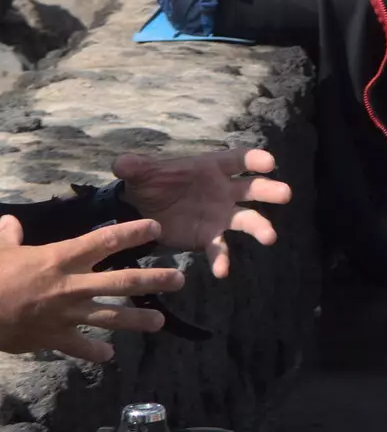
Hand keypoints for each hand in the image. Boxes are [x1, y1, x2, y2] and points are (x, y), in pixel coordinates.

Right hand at [0, 216, 182, 362]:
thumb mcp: (1, 251)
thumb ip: (11, 236)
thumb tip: (10, 221)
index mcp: (61, 259)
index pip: (105, 241)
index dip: (132, 233)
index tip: (156, 228)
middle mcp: (71, 285)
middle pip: (121, 281)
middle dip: (153, 279)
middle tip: (179, 279)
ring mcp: (65, 314)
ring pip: (110, 317)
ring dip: (137, 320)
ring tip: (160, 322)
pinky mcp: (52, 338)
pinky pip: (79, 346)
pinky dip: (94, 352)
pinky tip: (108, 355)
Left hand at [117, 148, 291, 279]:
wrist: (142, 210)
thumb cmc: (151, 184)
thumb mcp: (141, 174)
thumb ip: (134, 167)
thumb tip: (121, 163)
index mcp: (212, 168)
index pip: (239, 160)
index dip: (255, 160)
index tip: (270, 163)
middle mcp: (224, 191)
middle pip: (253, 188)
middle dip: (270, 190)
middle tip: (285, 195)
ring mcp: (221, 215)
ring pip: (247, 219)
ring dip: (260, 227)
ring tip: (270, 237)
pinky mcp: (210, 237)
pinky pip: (220, 248)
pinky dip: (222, 259)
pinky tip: (222, 271)